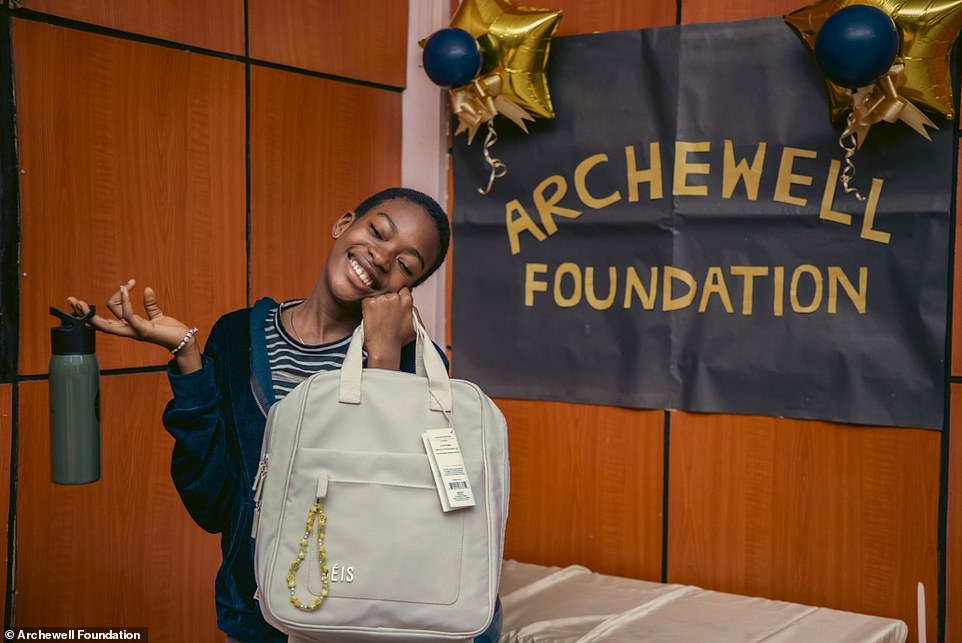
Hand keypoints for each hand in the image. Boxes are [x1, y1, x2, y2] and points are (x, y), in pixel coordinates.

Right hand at [67, 279, 193, 351]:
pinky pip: (127, 314)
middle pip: (98, 322)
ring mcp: (132, 331)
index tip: (127, 283)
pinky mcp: (142, 330)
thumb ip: (150, 305)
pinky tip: (125, 288)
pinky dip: (125, 300)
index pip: (108, 314)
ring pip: (107, 322)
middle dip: (83, 312)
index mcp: (128, 326)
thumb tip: (146, 289)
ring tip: (113, 287)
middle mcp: (126, 330)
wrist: (184, 341)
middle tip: (72, 299)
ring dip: (105, 305)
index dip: (113, 298)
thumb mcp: (157, 315)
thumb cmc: (170, 331)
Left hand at [361, 287, 416, 369]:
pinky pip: (367, 301)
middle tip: (385, 315)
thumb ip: (414, 312)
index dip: (399, 298)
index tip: (395, 305)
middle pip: (390, 293)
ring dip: (377, 304)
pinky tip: (372, 318)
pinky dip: (368, 308)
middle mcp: (394, 297)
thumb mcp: (415, 325)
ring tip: (379, 319)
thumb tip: (411, 307)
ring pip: (378, 296)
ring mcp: (381, 299)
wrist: (384, 347)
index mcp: (407, 300)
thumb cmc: (398, 340)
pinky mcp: (369, 303)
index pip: (403, 291)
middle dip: (387, 302)